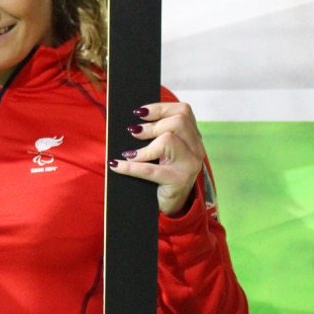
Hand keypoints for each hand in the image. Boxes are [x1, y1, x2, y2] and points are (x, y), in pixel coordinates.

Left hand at [108, 101, 204, 216]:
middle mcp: (196, 149)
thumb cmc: (164, 173)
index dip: (160, 108)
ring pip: (169, 140)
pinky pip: (150, 169)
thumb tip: (133, 121)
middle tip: (134, 132)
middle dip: (152, 125)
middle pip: (178, 122)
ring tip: (129, 152)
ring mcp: (190, 165)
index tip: (139, 112)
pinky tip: (117, 165)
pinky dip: (130, 167)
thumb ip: (159, 134)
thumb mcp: (166, 151)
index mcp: (193, 137)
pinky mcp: (178, 180)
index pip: (184, 111)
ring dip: (144, 146)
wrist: (174, 205)